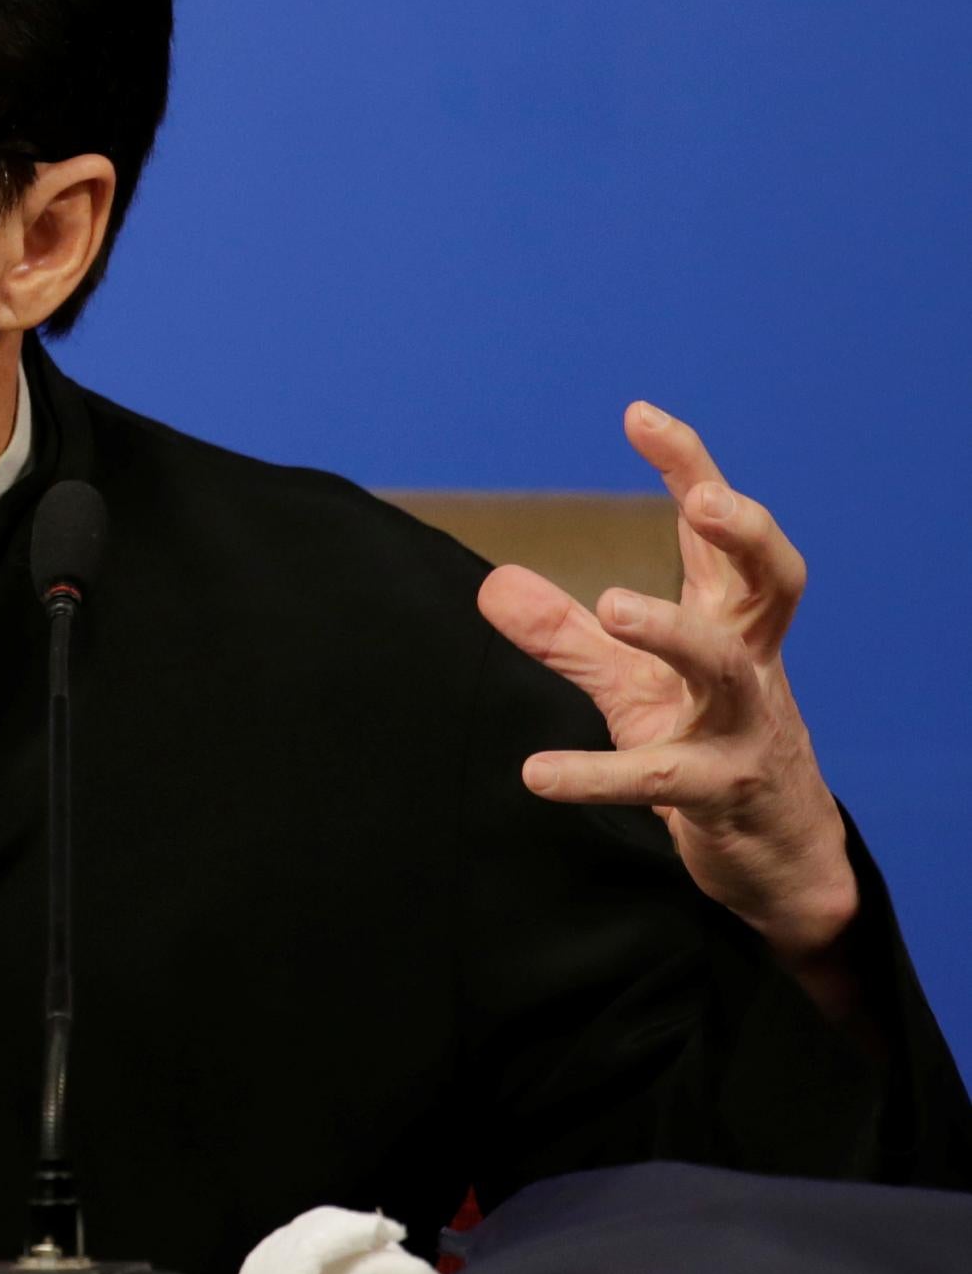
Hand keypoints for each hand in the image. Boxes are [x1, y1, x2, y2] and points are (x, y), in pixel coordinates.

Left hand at [476, 402, 853, 968]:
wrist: (781, 858)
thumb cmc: (712, 749)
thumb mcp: (634, 685)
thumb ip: (566, 637)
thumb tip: (492, 583)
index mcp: (730, 626)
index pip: (719, 538)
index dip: (692, 471)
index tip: (641, 415)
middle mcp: (749, 665)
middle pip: (769, 583)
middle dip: (746, 535)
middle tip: (705, 499)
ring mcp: (744, 729)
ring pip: (727, 668)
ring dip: (676, 632)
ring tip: (614, 604)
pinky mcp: (723, 794)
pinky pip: (664, 778)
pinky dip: (598, 775)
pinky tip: (538, 773)